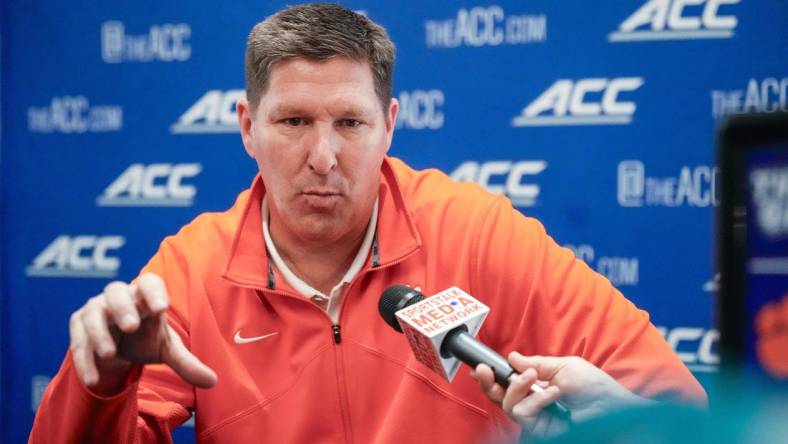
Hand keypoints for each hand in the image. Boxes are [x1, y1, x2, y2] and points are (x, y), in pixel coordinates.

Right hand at [69, 273, 216, 394]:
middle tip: (131, 326)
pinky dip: (85, 360)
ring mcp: (96, 310)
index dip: (154, 292)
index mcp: (144, 298)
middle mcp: (119, 299)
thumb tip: (213, 381)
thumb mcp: (166, 350)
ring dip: (99, 333)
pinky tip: (93, 379)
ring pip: (93, 314)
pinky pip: (78, 341)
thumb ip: (187, 363)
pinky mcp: (78, 326)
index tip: (161, 308)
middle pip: (115, 291)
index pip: (149, 283)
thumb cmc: (146, 340)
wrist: (117, 350)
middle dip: (123, 307)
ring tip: (109, 354)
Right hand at [470, 352, 646, 437]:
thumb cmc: (596, 388)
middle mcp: (534, 402)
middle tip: (483, 370)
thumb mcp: (564, 366)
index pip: (509, 382)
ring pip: (508, 404)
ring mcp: (536, 417)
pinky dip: (534, 401)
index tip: (481, 365)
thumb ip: (537, 363)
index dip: (493, 375)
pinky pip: (523, 413)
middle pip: (500, 396)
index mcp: (539, 386)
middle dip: (488, 382)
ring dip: (518, 387)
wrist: (613, 408)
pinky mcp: (540, 429)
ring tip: (535, 378)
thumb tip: (512, 357)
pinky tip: (552, 394)